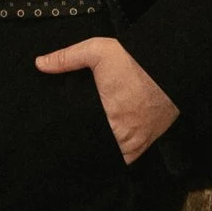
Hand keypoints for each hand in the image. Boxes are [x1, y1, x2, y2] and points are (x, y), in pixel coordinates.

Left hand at [35, 32, 179, 162]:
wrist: (172, 63)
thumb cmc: (134, 60)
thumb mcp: (97, 51)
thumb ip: (66, 59)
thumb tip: (39, 64)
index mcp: (108, 116)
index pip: (83, 139)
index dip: (71, 143)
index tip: (58, 144)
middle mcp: (124, 133)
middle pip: (99, 152)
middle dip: (84, 150)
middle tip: (67, 150)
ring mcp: (139, 139)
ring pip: (114, 159)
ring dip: (102, 156)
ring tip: (86, 153)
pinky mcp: (150, 139)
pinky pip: (131, 158)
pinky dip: (119, 158)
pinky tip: (108, 152)